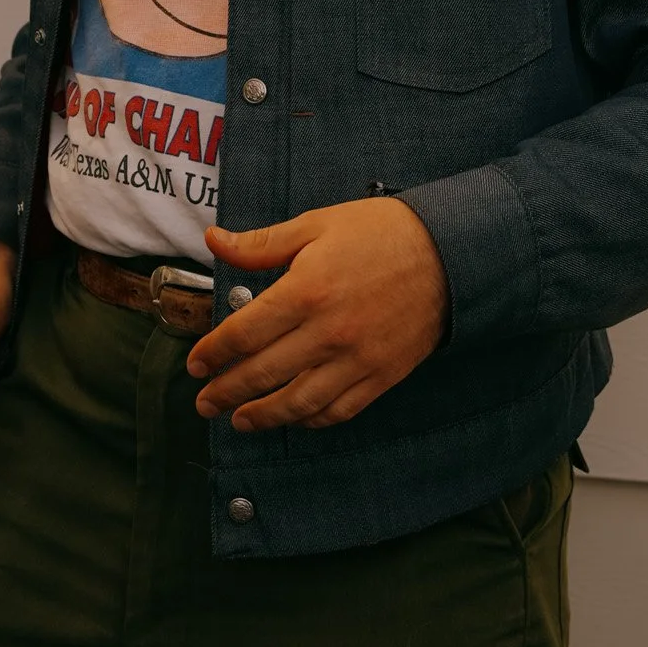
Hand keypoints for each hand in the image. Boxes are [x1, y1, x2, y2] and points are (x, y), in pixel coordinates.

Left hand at [187, 197, 447, 431]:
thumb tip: (214, 242)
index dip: (213, 353)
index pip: (244, 334)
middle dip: (226, 392)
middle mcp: (327, 333)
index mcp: (306, 291)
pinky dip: (310, 420)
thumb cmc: (381, 232)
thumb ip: (262, 243)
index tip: (196, 364)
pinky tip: (292, 418)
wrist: (451, 252)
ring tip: (239, 420)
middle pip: (263, 374)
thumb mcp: (316, 225)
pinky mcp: (381, 376)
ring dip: (262, 416)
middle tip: (204, 403)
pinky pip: (338, 410)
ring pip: (298, 402)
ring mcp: (356, 360)